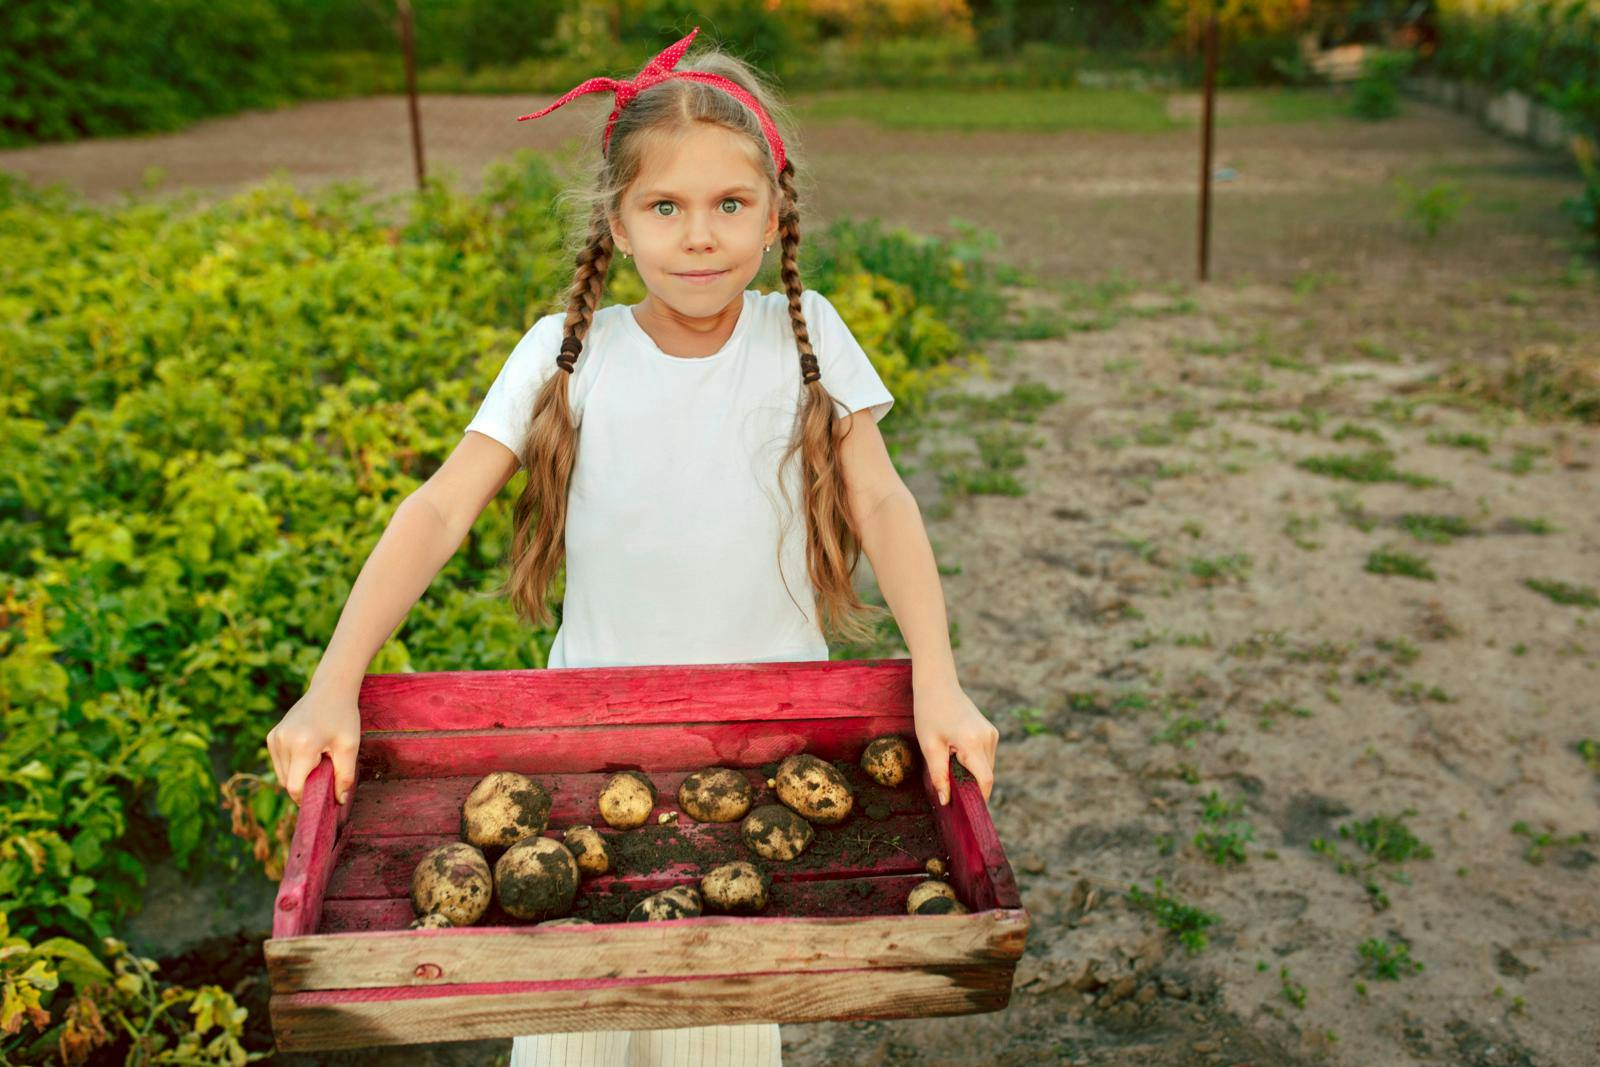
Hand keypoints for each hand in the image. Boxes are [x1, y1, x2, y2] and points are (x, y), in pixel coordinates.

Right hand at [266, 682, 361, 805]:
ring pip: (281, 774)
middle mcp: (283, 741)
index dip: (307, 798)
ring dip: (298, 776)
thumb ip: (345, 776)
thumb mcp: (350, 746)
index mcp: (303, 745)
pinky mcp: (272, 736)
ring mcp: (275, 737)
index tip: (323, 798)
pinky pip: (279, 763)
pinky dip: (292, 765)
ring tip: (318, 760)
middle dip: (305, 786)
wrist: (330, 689)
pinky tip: (308, 752)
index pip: (295, 787)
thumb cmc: (344, 717)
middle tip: (325, 775)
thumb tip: (340, 801)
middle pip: (287, 782)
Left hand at [912, 677, 998, 805]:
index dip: (978, 799)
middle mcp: (988, 739)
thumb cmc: (929, 713)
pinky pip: (985, 757)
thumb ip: (939, 776)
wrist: (937, 685)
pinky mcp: (990, 732)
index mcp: (973, 742)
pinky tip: (956, 756)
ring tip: (949, 766)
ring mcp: (992, 734)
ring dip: (972, 775)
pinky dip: (973, 764)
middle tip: (950, 791)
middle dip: (971, 787)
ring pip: (987, 767)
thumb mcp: (929, 747)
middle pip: (986, 776)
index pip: (985, 781)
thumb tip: (946, 801)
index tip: (967, 811)